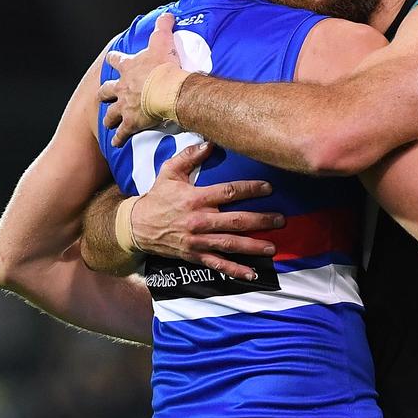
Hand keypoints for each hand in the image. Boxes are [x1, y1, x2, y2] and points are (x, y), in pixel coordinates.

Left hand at [99, 12, 179, 145]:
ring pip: (111, 113)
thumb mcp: (163, 42)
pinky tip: (117, 143)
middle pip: (107, 90)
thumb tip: (167, 14)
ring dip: (109, 117)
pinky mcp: (130, 123)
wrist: (168, 91)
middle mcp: (122, 87)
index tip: (112, 60)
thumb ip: (163, 27)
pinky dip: (119, 138)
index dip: (114, 60)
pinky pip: (122, 133)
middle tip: (104, 96)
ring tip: (108, 122)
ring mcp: (124, 106)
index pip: (116, 61)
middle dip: (105, 93)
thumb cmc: (165, 68)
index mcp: (129, 68)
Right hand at [131, 142, 284, 279]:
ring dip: (253, 247)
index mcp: (196, 198)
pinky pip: (218, 264)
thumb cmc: (157, 197)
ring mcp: (198, 240)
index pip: (229, 192)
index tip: (268, 189)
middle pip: (236, 221)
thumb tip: (210, 143)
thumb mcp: (169, 172)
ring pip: (230, 244)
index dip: (250, 190)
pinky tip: (252, 274)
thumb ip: (189, 157)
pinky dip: (235, 270)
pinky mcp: (195, 255)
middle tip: (281, 220)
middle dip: (261, 220)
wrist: (137, 226)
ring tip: (273, 247)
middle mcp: (200, 220)